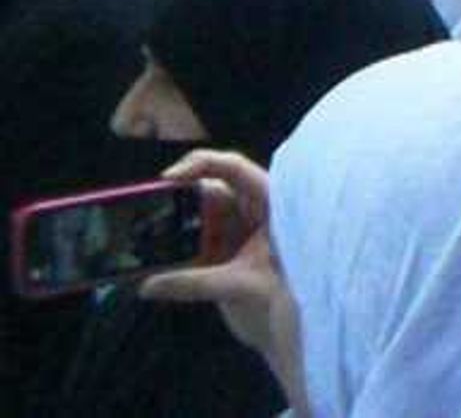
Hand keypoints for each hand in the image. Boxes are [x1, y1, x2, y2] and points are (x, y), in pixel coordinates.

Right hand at [139, 153, 298, 399]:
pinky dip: (169, 248)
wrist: (289, 330)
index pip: (235, 169)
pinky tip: (146, 261)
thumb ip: (194, 283)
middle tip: (144, 206)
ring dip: (168, 223)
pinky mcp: (219, 253)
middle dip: (175, 196)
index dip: (202, 164)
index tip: (170, 178)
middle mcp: (250, 212)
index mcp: (271, 204)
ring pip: (194, 216)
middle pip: (207, 190)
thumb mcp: (242, 287)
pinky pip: (190, 241)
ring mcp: (233, 232)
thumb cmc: (286, 300)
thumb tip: (148, 285)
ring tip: (137, 231)